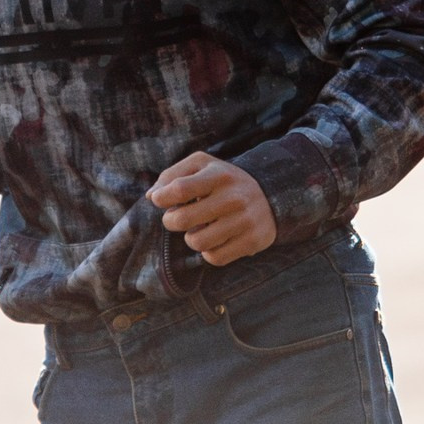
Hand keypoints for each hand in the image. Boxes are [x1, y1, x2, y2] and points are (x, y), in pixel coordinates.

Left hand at [148, 153, 277, 266]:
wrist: (271, 194)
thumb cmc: (225, 181)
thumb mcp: (202, 165)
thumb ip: (173, 175)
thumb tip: (152, 196)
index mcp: (220, 175)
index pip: (179, 189)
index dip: (162, 198)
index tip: (161, 200)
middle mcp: (234, 197)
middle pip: (182, 220)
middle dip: (171, 221)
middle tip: (178, 217)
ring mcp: (245, 220)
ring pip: (197, 242)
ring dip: (192, 238)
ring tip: (200, 228)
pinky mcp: (252, 240)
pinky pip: (215, 257)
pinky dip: (210, 251)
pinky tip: (217, 238)